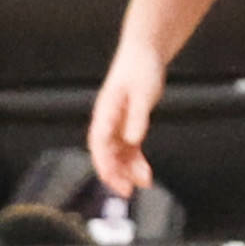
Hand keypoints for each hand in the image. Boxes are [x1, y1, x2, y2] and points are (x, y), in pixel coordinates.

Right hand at [88, 21, 167, 192]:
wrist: (145, 55)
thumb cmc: (142, 70)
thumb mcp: (143, 93)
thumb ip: (138, 117)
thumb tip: (133, 139)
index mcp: (105, 112)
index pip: (99, 143)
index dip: (104, 162)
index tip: (111, 178)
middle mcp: (107, 121)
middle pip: (105, 153)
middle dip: (114, 173)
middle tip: (127, 190)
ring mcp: (116, 125)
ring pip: (117, 155)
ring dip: (127, 170)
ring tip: (144, 183)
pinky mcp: (127, 126)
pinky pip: (128, 150)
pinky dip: (135, 163)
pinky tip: (144, 174)